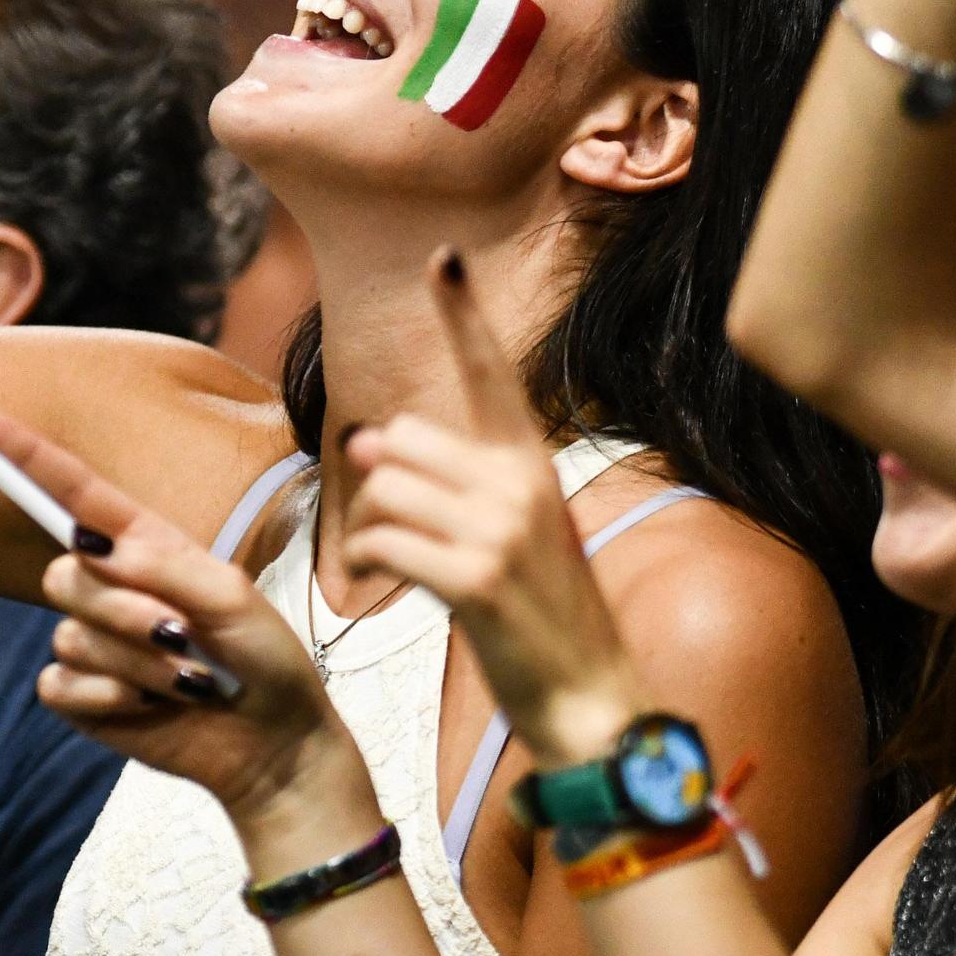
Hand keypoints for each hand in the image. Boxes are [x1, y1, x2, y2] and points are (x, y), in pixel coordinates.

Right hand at [0, 408, 370, 833]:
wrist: (270, 740)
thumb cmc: (263, 658)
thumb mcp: (233, 598)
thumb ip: (166, 566)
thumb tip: (95, 545)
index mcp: (143, 544)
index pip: (73, 491)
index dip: (23, 454)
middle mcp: (110, 584)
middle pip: (64, 573)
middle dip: (122, 610)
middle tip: (182, 635)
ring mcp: (92, 640)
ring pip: (72, 634)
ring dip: (136, 661)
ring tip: (188, 679)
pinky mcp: (84, 693)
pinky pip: (60, 684)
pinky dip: (109, 697)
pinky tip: (148, 704)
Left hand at [338, 253, 645, 766]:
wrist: (590, 698)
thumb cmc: (541, 616)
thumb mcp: (512, 532)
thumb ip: (448, 482)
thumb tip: (364, 441)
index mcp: (531, 463)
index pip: (490, 373)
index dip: (463, 314)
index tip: (443, 256)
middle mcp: (519, 483)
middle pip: (400, 441)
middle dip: (381, 484)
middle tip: (401, 533)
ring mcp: (500, 530)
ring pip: (383, 492)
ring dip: (372, 530)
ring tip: (402, 566)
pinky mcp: (475, 579)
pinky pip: (383, 544)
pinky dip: (371, 563)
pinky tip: (394, 587)